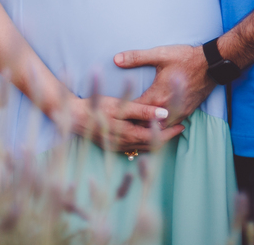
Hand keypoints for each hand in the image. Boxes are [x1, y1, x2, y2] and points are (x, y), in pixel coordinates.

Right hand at [64, 95, 183, 153]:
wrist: (71, 117)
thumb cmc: (95, 107)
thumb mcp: (119, 105)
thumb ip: (142, 110)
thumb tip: (165, 113)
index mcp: (128, 135)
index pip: (156, 136)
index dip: (170, 131)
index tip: (182, 124)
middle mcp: (125, 145)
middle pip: (152, 144)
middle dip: (166, 136)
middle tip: (179, 126)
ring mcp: (117, 148)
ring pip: (143, 147)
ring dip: (156, 139)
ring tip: (167, 129)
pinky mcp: (111, 147)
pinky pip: (133, 147)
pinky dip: (144, 141)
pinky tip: (147, 134)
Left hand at [114, 44, 213, 126]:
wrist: (211, 64)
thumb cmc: (185, 58)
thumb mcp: (159, 54)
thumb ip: (136, 57)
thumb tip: (116, 59)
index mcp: (157, 96)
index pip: (134, 112)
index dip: (122, 113)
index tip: (112, 112)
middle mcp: (167, 109)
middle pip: (145, 125)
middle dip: (133, 124)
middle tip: (120, 123)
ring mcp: (178, 113)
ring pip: (159, 129)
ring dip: (147, 128)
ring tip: (135, 126)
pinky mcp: (186, 113)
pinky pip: (170, 127)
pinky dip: (160, 127)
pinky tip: (154, 124)